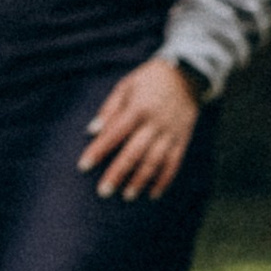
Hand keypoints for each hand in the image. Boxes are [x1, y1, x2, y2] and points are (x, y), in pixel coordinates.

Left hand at [78, 57, 200, 200]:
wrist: (187, 74)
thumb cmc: (149, 80)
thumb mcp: (126, 86)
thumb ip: (109, 109)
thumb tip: (91, 131)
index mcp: (138, 108)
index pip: (114, 133)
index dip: (98, 150)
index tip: (83, 166)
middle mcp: (154, 123)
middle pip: (134, 152)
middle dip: (118, 173)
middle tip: (103, 191)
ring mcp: (170, 132)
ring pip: (154, 161)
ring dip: (140, 180)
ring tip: (127, 195)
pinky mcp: (182, 139)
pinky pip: (174, 163)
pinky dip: (164, 180)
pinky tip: (153, 193)